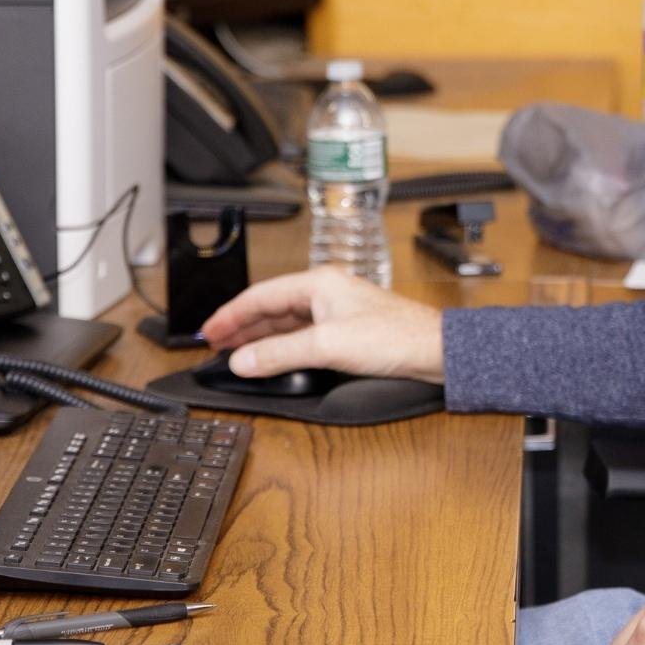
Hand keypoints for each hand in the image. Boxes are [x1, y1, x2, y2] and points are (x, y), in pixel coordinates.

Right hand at [198, 266, 445, 383]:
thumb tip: (242, 361)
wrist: (435, 350)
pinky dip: (282, 347)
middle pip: (271, 308)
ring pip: (286, 323)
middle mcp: (325, 293)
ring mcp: (336, 311)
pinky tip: (272, 359)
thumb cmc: (395, 337)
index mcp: (318, 283)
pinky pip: (302, 336)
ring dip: (260, 338)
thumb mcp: (327, 346)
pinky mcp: (346, 331)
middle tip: (214, 344)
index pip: (260, 295)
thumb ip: (280, 354)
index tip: (209, 331)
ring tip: (235, 353)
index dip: (230, 314)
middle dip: (241, 327)